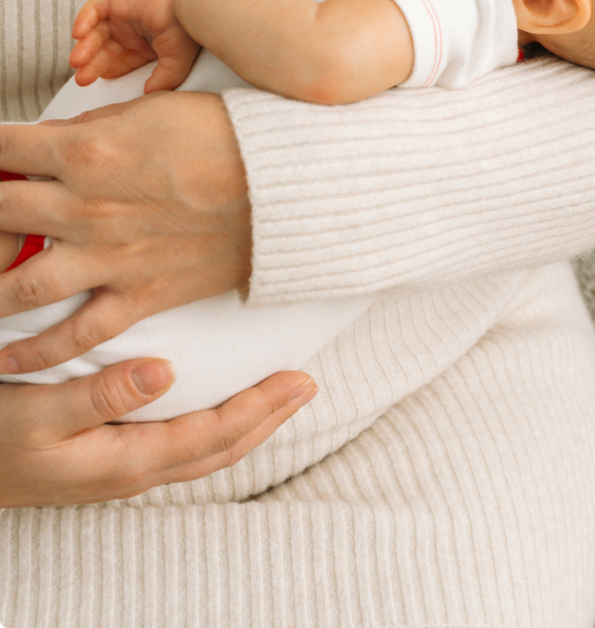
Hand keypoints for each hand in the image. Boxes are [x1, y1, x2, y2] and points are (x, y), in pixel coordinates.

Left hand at [0, 92, 250, 374]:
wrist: (280, 184)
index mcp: (85, 150)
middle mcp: (84, 206)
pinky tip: (8, 359)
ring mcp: (109, 256)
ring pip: (21, 284)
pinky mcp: (139, 295)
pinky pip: (76, 335)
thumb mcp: (151, 110)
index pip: (4, 147)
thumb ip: (93, 126)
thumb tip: (55, 138)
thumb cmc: (223, 134)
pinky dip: (37, 352)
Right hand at [0, 359, 316, 505]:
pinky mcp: (111, 459)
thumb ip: (101, 395)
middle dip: (270, 416)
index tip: (302, 378)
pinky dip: (217, 424)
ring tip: (279, 394)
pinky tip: (219, 404)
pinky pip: (183, 445)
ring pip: (206, 450)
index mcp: (127, 460)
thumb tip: (165, 372)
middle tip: (308, 382)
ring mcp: (124, 468)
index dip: (263, 406)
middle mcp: (134, 470)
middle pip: (223, 448)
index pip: (216, 434)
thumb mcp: (38, 414)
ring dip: (249, 422)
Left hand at [69, 0, 200, 93]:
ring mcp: (124, 14)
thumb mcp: (174, 64)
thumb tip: (148, 93)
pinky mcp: (116, 0)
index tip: (103, 80)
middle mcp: (134, 29)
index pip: (122, 60)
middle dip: (91, 64)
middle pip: (105, 48)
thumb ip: (161, 80)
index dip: (109, 70)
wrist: (188, 6)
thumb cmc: (186, 33)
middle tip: (81, 80)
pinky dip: (83, 21)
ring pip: (96, 32)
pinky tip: (78, 36)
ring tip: (77, 63)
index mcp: (147, 43)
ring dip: (84, 47)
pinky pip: (92, 10)